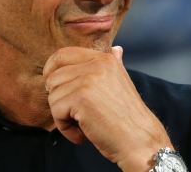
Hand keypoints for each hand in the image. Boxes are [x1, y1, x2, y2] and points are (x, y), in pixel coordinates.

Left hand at [43, 46, 172, 171]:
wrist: (140, 141)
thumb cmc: (127, 118)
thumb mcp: (120, 83)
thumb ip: (114, 65)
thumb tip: (116, 49)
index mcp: (104, 58)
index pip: (62, 54)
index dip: (51, 72)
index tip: (55, 90)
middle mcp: (97, 64)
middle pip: (53, 77)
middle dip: (58, 100)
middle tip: (75, 115)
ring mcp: (88, 79)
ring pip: (53, 95)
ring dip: (62, 116)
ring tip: (83, 126)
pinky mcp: (81, 97)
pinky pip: (56, 111)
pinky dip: (65, 128)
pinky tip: (82, 135)